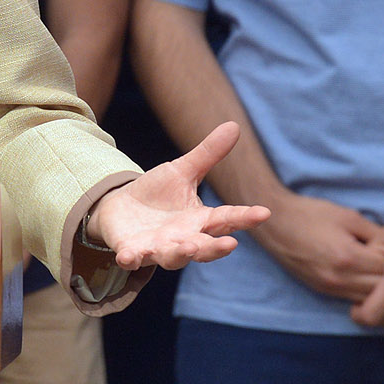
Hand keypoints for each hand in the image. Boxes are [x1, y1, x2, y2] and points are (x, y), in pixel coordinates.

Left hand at [86, 122, 270, 270]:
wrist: (119, 209)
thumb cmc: (157, 194)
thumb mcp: (182, 171)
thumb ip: (208, 155)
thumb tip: (234, 125)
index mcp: (200, 221)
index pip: (226, 220)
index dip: (245, 218)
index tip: (264, 213)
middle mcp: (183, 239)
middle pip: (203, 247)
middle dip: (215, 248)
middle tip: (231, 244)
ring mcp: (157, 248)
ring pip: (172, 257)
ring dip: (180, 254)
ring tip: (187, 247)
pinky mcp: (131, 251)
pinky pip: (132, 257)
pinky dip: (130, 258)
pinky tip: (126, 256)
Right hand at [254, 191, 383, 303]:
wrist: (274, 222)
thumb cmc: (310, 214)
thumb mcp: (347, 215)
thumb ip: (375, 233)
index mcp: (349, 257)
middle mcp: (340, 278)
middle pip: (381, 290)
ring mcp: (329, 287)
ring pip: (367, 300)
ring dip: (376, 289)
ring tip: (378, 272)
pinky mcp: (321, 290)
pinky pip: (351, 299)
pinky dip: (361, 292)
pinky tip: (363, 278)